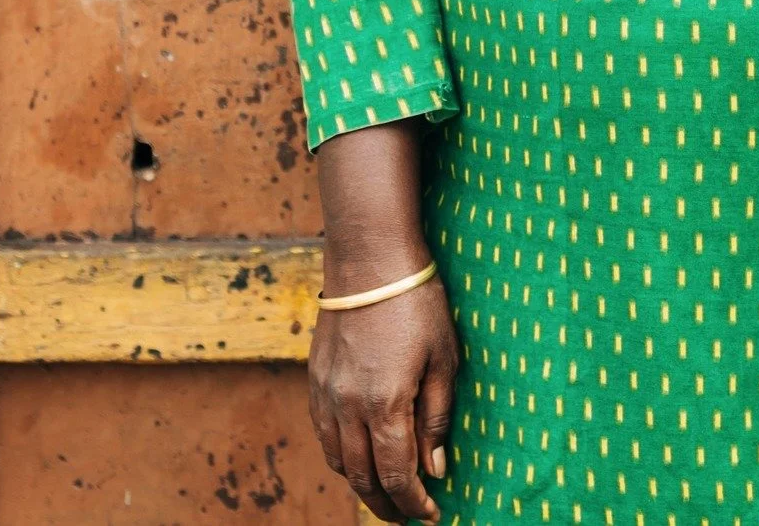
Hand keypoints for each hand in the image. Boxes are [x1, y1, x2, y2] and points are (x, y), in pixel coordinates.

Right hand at [309, 273, 459, 522]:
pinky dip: (340, 456)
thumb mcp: (443, 359)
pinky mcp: (316, 378)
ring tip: (385, 494)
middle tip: (408, 515)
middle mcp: (348, 406)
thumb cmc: (416, 303)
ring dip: (361, 485)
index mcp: (385, 403)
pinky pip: (323, 434)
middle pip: (363, 477)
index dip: (415, 502)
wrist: (370, 258)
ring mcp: (326, 393)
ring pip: (338, 461)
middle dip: (387, 505)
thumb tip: (435, 468)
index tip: (432, 513)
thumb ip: (436, 417)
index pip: (397, 474)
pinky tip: (357, 457)